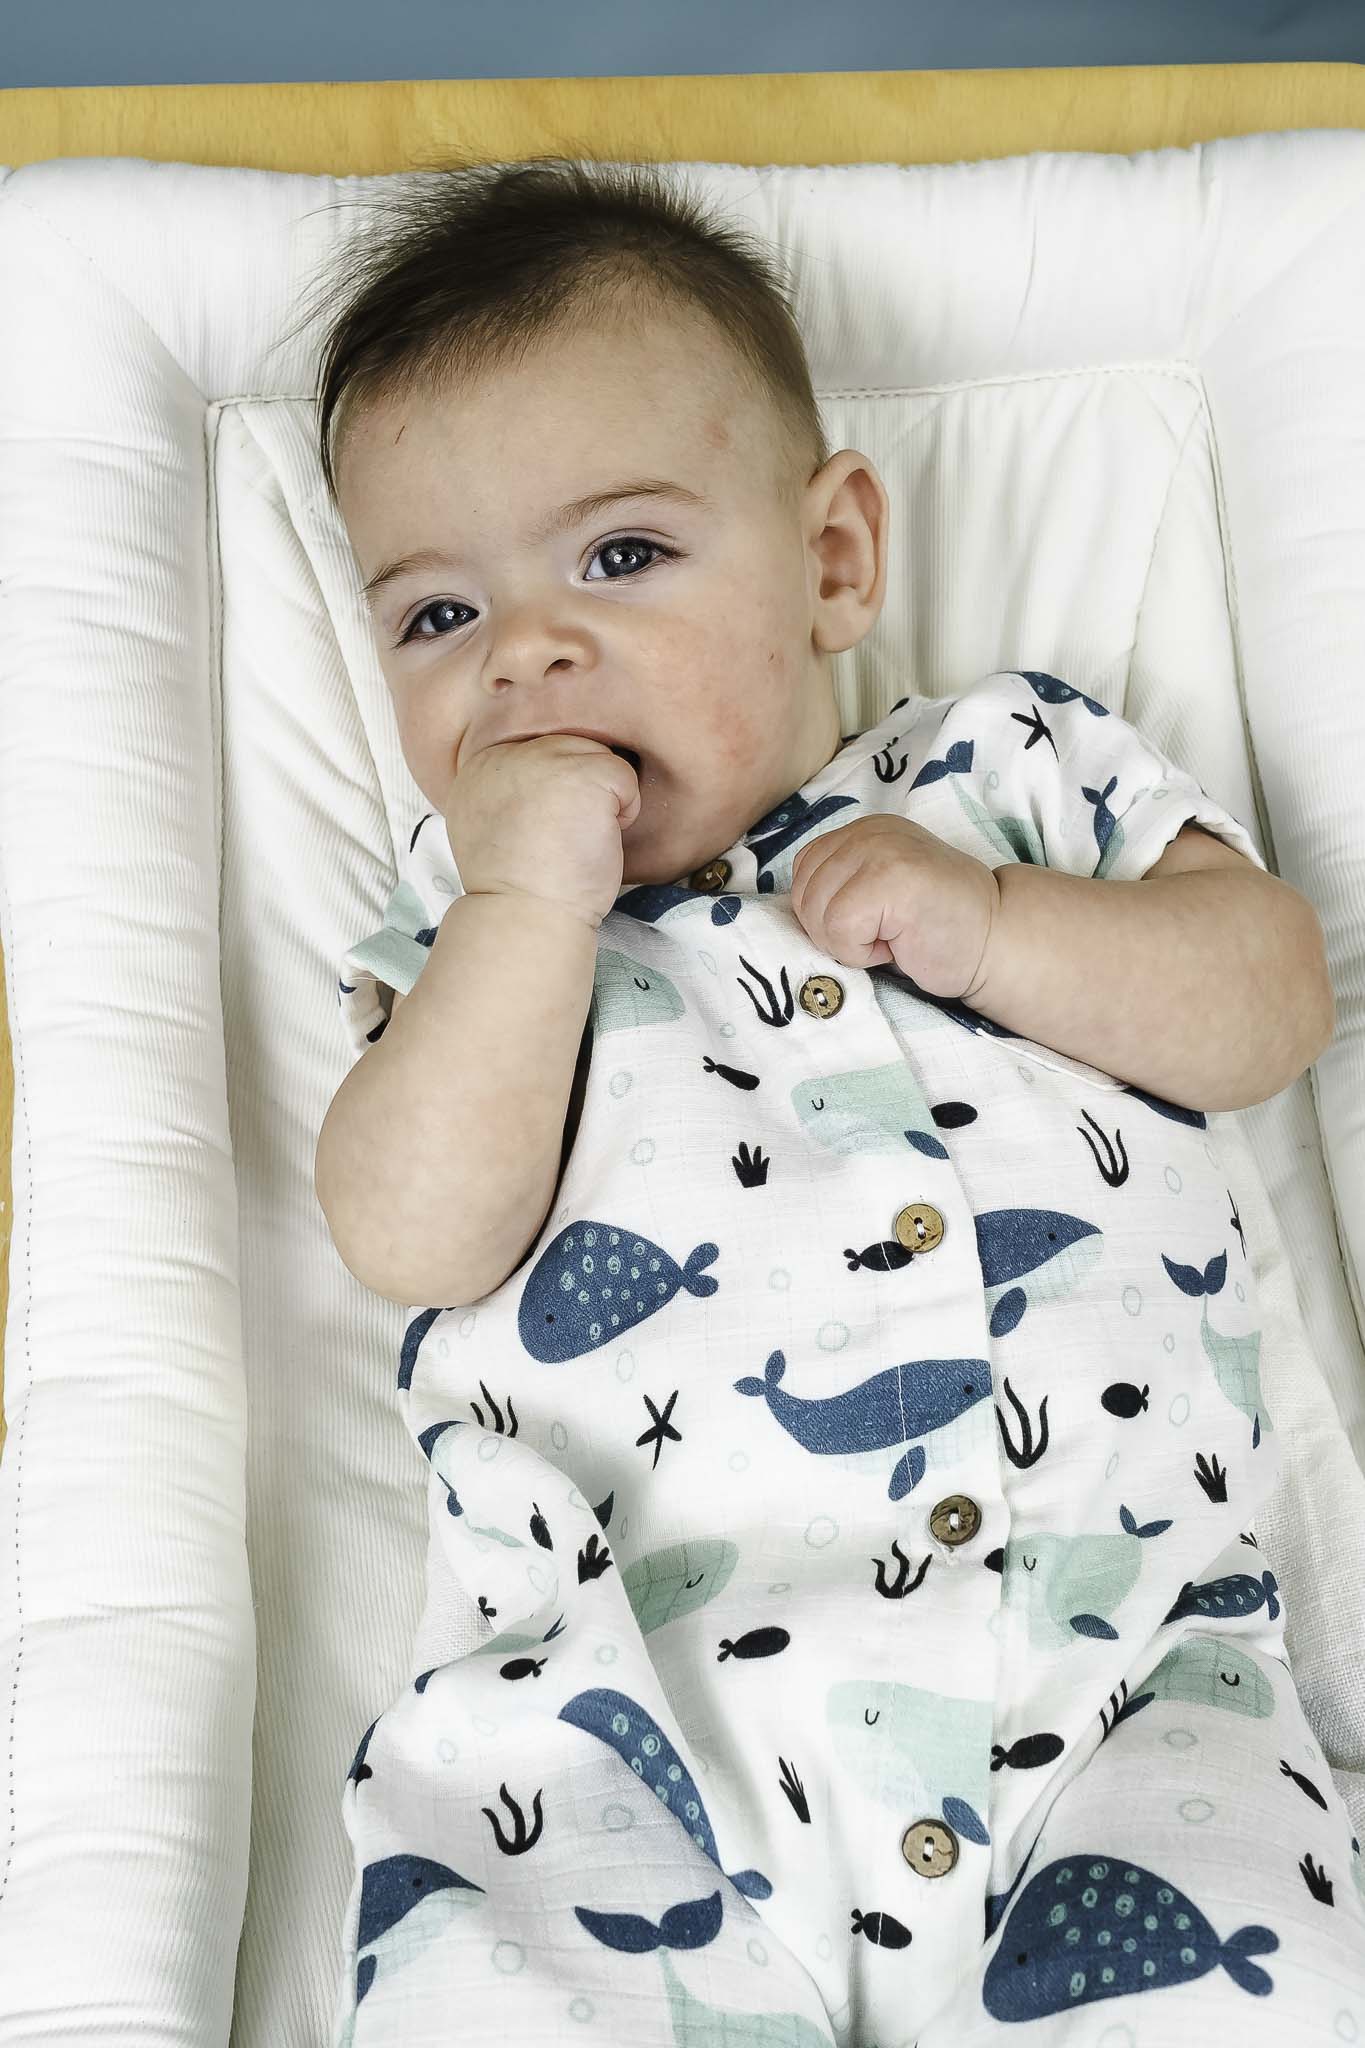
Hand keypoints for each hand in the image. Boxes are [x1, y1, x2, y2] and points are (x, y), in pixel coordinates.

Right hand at [443, 734, 639, 931]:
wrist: (525, 920)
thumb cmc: (517, 887)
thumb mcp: (488, 825)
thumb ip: (506, 790)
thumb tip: (547, 777)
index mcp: (480, 765)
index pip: (539, 751)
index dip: (555, 792)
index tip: (541, 834)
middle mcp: (507, 752)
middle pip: (569, 747)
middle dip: (580, 792)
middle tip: (562, 839)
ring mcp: (545, 759)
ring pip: (598, 756)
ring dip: (602, 800)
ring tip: (575, 840)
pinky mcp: (582, 773)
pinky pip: (624, 775)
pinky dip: (625, 811)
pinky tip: (596, 840)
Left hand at [789, 815, 999, 1000]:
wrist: (998, 941)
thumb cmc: (937, 929)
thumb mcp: (879, 891)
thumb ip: (840, 884)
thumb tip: (790, 910)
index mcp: (864, 829)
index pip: (803, 871)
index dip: (828, 912)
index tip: (875, 920)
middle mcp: (869, 831)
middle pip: (803, 896)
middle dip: (836, 931)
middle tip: (887, 931)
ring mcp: (880, 850)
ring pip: (817, 916)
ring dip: (852, 943)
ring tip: (895, 934)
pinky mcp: (890, 879)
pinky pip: (839, 931)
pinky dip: (864, 952)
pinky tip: (900, 942)